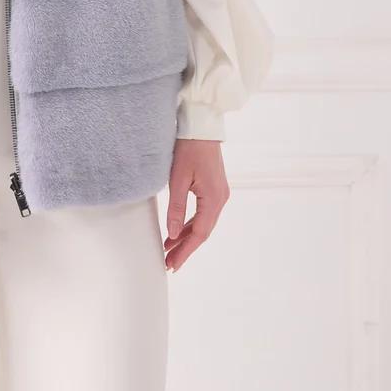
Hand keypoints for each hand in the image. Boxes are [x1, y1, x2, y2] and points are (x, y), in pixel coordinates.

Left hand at [164, 138, 229, 271]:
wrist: (202, 126)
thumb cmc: (189, 148)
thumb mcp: (178, 179)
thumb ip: (176, 208)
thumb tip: (173, 233)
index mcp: (214, 199)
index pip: (199, 233)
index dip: (185, 251)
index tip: (173, 264)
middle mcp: (220, 199)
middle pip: (203, 231)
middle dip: (185, 248)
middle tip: (169, 263)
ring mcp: (219, 193)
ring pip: (203, 223)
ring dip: (187, 236)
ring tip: (169, 249)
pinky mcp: (214, 188)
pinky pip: (203, 212)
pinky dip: (191, 223)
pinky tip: (179, 230)